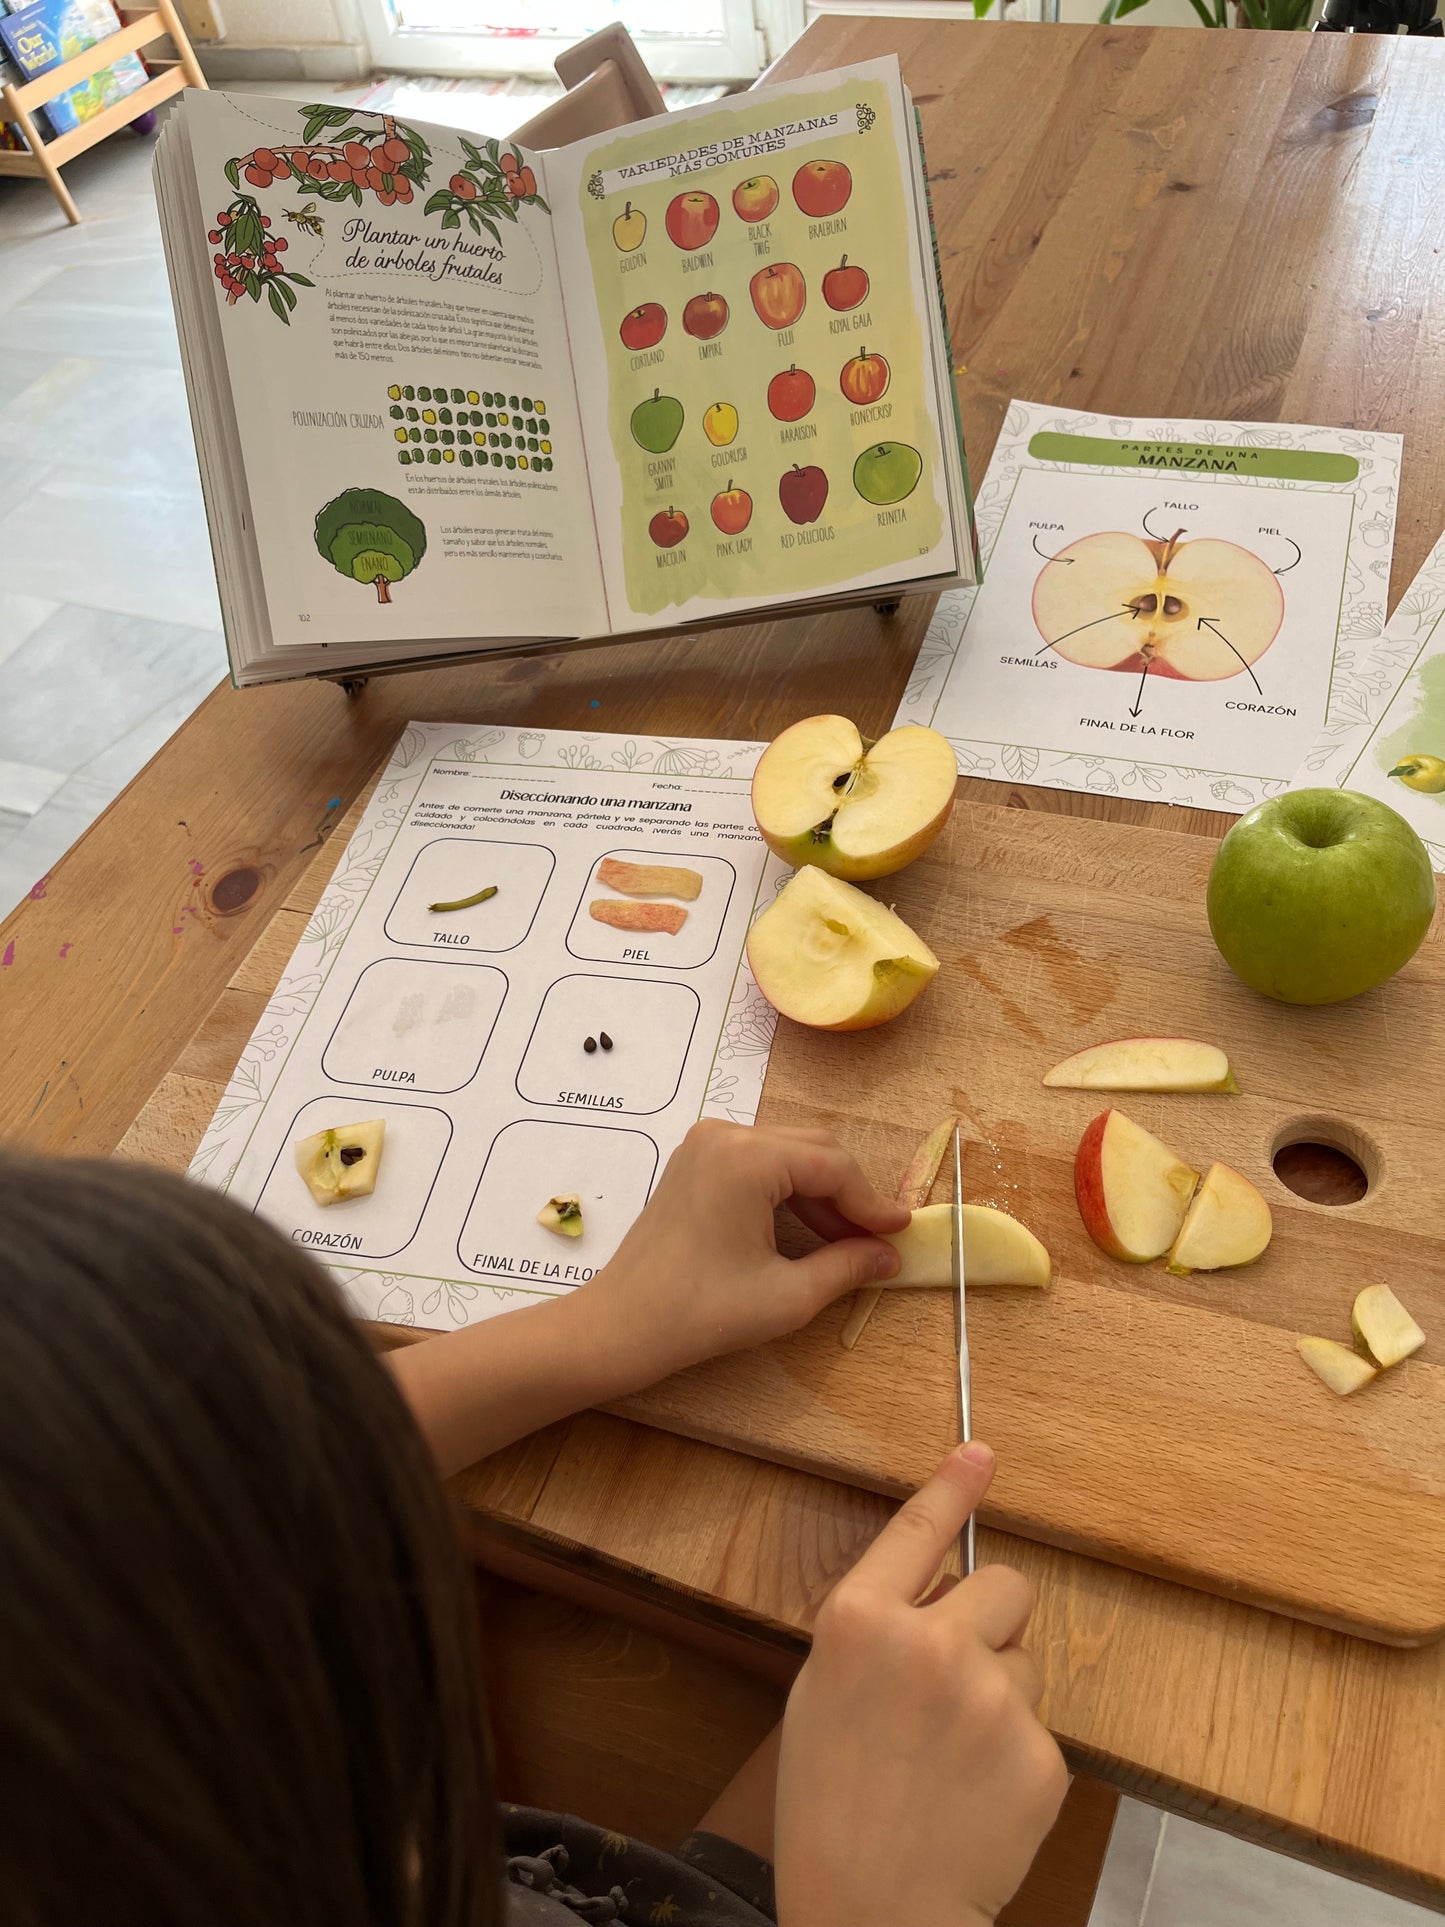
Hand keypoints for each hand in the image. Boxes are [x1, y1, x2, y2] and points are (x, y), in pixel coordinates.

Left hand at [575, 1120, 907, 1386]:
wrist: (621, 1324)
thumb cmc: (701, 1313)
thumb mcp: (787, 1296)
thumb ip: (847, 1267)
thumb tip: (889, 1256)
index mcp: (748, 1157)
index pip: (833, 1167)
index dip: (872, 1202)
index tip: (902, 1233)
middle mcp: (726, 1133)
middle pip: (813, 1150)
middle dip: (850, 1195)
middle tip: (880, 1240)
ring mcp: (705, 1143)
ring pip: (789, 1155)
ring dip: (822, 1195)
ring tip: (850, 1243)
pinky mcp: (695, 1161)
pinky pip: (760, 1164)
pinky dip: (789, 1193)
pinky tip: (809, 1232)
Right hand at [775, 1442, 1067, 1926]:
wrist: (872, 1912)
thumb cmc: (831, 1806)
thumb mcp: (822, 1692)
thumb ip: (877, 1629)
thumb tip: (941, 1588)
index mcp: (857, 1622)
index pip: (917, 1530)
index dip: (953, 1485)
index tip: (982, 1451)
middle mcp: (927, 1643)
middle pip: (1003, 1583)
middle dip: (991, 1618)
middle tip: (954, 1680)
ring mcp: (991, 1697)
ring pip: (1026, 1657)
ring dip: (1002, 1690)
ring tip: (952, 1757)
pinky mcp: (1038, 1752)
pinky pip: (1039, 1725)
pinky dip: (1015, 1755)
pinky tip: (975, 1795)